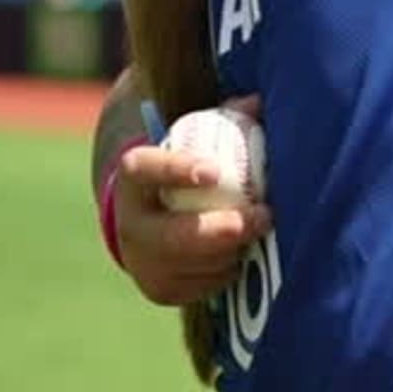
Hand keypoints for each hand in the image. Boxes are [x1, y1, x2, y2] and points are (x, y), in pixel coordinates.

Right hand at [110, 98, 270, 306]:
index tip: (213, 171)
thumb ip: (223, 121)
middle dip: (220, 230)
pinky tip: (242, 253)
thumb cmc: (183, 173)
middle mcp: (131, 224)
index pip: (144, 169)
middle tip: (261, 216)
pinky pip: (204, 286)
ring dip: (233, 249)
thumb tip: (258, 101)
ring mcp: (143, 262)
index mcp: (134, 178)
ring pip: (193, 265)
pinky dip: (229, 270)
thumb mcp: (194, 143)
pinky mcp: (160, 290)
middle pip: (171, 236)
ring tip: (258, 230)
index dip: (175, 169)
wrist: (148, 222)